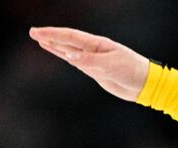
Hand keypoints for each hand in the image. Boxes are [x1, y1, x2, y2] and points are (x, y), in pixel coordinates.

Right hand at [29, 26, 150, 101]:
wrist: (145, 84)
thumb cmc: (132, 70)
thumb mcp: (111, 65)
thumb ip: (89, 60)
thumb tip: (69, 57)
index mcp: (97, 44)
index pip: (70, 37)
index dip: (53, 34)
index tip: (37, 32)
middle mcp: (93, 50)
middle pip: (67, 42)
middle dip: (50, 37)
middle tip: (32, 32)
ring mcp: (93, 60)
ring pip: (69, 51)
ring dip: (55, 46)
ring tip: (40, 39)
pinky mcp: (95, 71)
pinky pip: (76, 62)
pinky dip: (65, 57)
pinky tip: (58, 52)